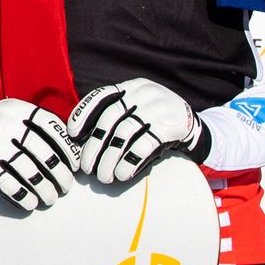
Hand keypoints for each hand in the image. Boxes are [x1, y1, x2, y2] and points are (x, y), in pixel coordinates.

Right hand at [0, 98, 74, 211]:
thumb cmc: (3, 131)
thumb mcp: (18, 118)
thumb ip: (41, 128)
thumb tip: (76, 152)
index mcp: (17, 109)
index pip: (51, 126)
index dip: (67, 148)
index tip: (75, 165)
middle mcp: (4, 122)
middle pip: (42, 152)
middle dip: (59, 173)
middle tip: (66, 186)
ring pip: (27, 171)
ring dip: (43, 188)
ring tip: (50, 198)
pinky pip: (8, 183)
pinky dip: (22, 195)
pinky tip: (30, 202)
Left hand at [67, 79, 205, 184]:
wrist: (193, 124)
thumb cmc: (154, 120)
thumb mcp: (137, 108)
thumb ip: (115, 115)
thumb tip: (81, 139)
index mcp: (130, 88)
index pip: (100, 96)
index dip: (83, 114)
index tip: (72, 134)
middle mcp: (142, 94)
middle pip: (109, 119)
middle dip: (94, 145)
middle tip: (86, 167)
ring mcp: (157, 109)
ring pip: (124, 135)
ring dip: (110, 158)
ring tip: (103, 176)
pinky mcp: (169, 127)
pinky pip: (144, 146)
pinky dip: (129, 162)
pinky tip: (121, 174)